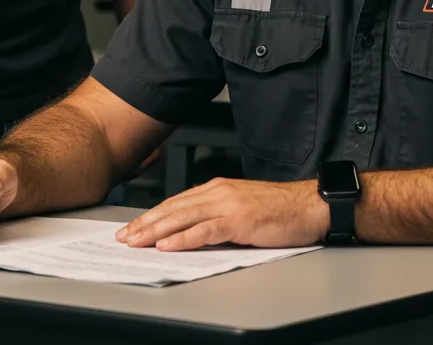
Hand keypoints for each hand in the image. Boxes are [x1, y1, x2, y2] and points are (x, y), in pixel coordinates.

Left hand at [116, 177, 329, 251]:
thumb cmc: (280, 210)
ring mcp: (229, 205)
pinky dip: (183, 238)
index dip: (152, 215)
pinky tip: (167, 245)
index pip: (177, 202)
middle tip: (123, 236)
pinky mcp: (240, 220)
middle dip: (145, 224)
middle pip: (174, 208)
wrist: (309, 205)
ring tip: (136, 241)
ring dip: (156, 231)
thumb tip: (191, 233)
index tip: (133, 227)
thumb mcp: (242, 209)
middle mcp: (219, 192)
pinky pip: (205, 230)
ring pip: (183, 218)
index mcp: (218, 188)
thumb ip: (217, 216)